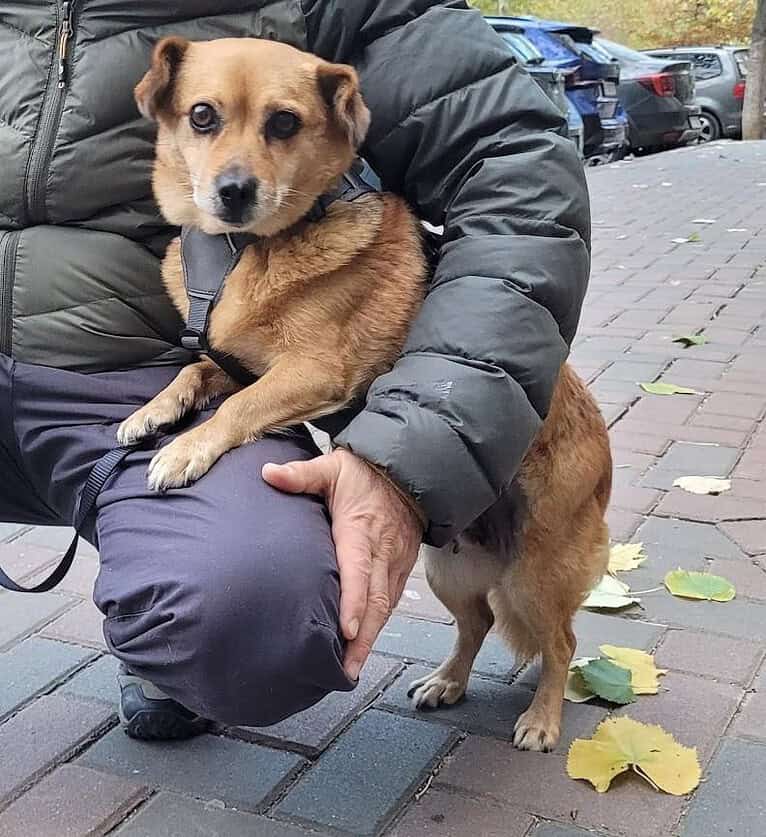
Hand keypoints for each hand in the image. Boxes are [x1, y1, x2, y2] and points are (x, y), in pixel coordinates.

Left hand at [262, 448, 422, 679]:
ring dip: (371, 638)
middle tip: (347, 670)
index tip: (345, 632)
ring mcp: (394, 563)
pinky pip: (391, 601)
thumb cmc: (366, 474)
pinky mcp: (401, 568)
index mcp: (360, 531)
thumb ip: (301, 474)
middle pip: (375, 602)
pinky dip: (378, 624)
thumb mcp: (332, 468)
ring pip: (385, 607)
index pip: (359, 571)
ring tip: (352, 668)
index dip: (354, 603)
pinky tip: (364, 643)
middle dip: (362, 639)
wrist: (408, 473)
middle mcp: (382, 552)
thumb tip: (267, 474)